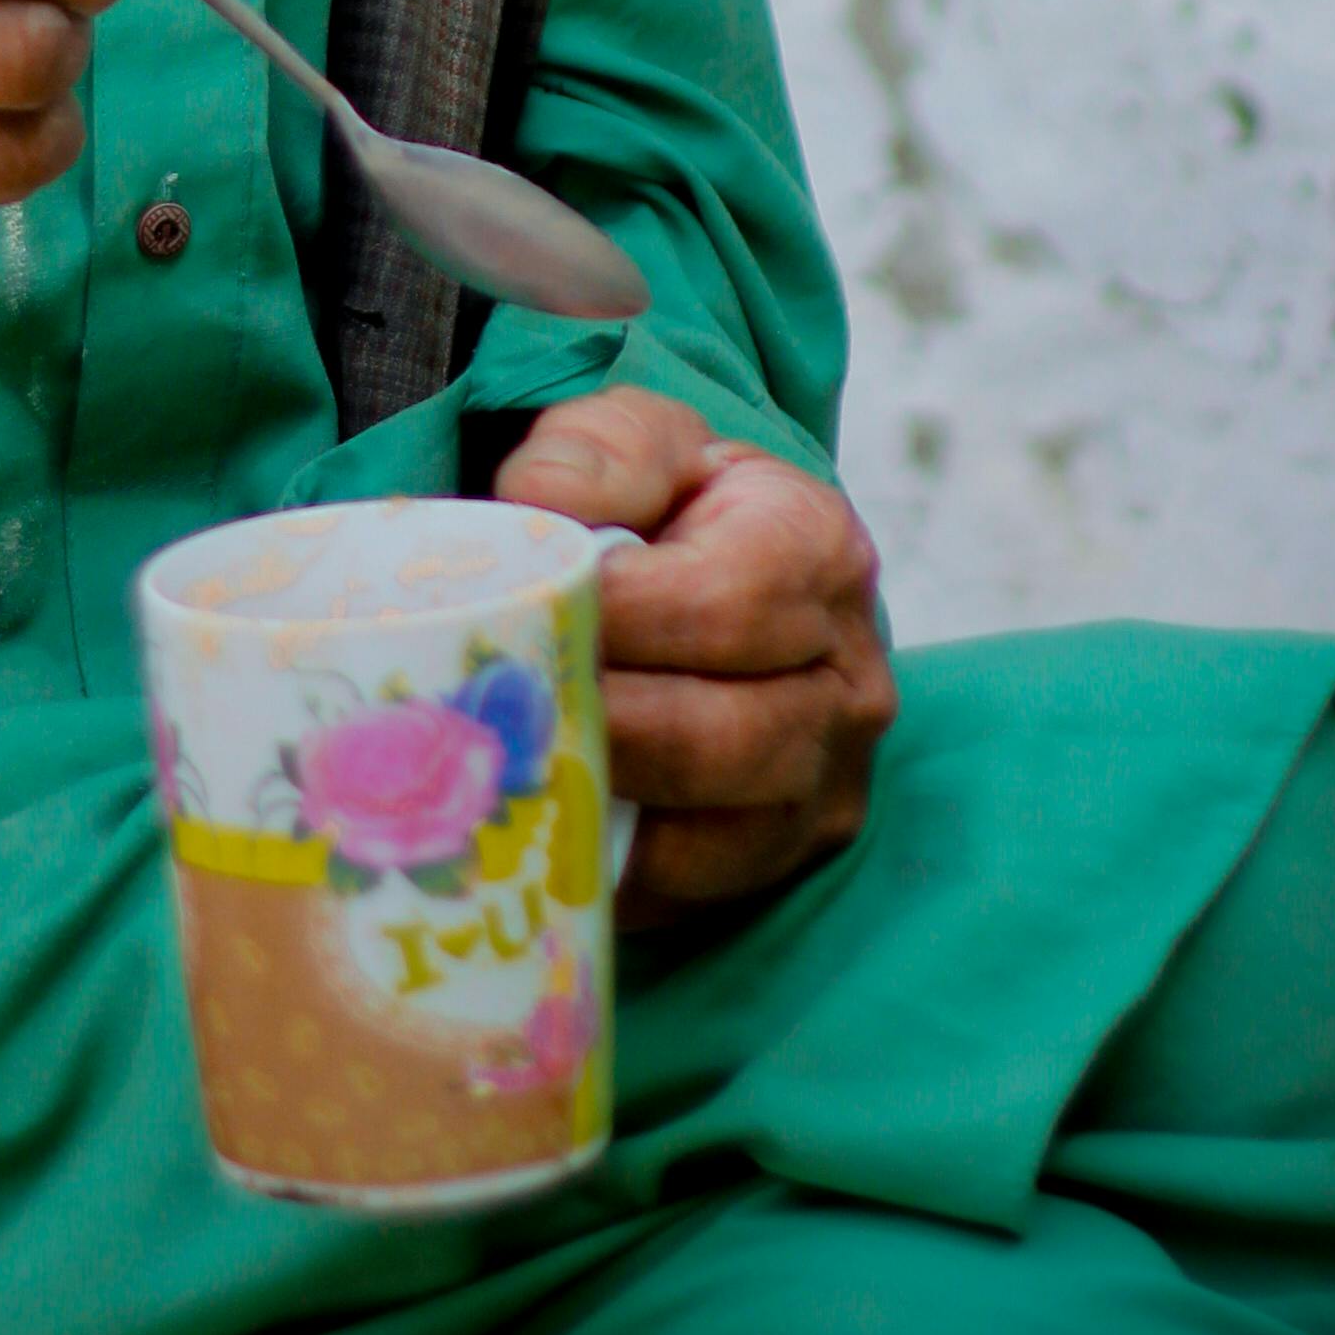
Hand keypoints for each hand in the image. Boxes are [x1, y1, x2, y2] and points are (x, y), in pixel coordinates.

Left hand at [492, 386, 892, 918]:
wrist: (717, 574)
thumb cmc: (669, 503)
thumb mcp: (638, 439)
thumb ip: (594, 452)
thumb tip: (535, 505)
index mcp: (821, 554)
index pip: (719, 607)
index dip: (610, 620)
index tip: (519, 615)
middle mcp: (848, 683)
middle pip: (716, 737)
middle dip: (590, 726)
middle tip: (486, 712)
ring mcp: (823, 787)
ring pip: (703, 836)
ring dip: (591, 807)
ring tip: (496, 773)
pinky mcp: (777, 861)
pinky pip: (681, 894)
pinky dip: (598, 872)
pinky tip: (524, 831)